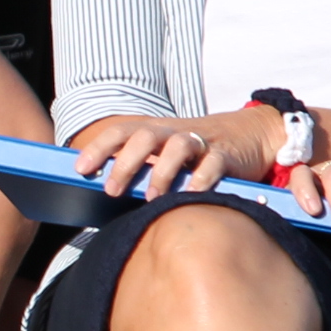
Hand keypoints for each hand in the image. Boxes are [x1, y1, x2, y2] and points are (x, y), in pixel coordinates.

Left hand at [73, 111, 279, 204]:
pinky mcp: (227, 155)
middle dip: (125, 163)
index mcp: (155, 131)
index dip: (98, 147)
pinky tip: (191, 195)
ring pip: (178, 147)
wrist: (252, 134)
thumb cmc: (197, 154)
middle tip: (111, 190)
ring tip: (152, 198)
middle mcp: (174, 133)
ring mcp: (202, 142)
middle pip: (144, 137)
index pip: (120, 132)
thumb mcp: (167, 154)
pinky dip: (202, 179)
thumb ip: (143, 170)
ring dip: (162, 172)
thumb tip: (106, 197)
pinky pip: (213, 163)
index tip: (79, 168)